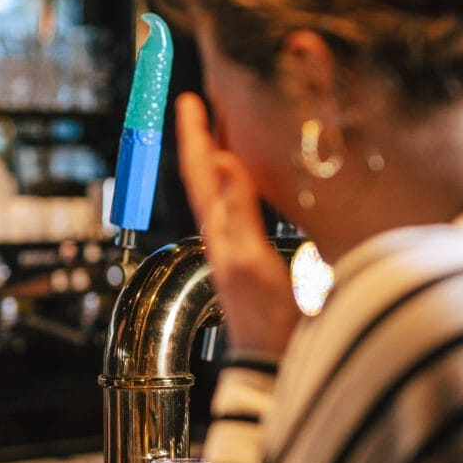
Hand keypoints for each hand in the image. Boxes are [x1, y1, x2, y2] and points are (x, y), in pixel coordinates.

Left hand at [176, 93, 301, 358]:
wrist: (274, 362)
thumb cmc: (264, 317)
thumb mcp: (250, 258)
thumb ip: (237, 209)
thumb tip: (218, 159)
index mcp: (218, 230)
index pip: (199, 171)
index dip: (194, 135)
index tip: (188, 99)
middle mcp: (222, 235)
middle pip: (207, 176)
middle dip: (206, 138)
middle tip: (207, 103)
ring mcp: (237, 247)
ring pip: (224, 191)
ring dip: (224, 157)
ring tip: (230, 129)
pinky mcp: (254, 259)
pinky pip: (244, 208)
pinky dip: (247, 184)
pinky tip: (259, 183)